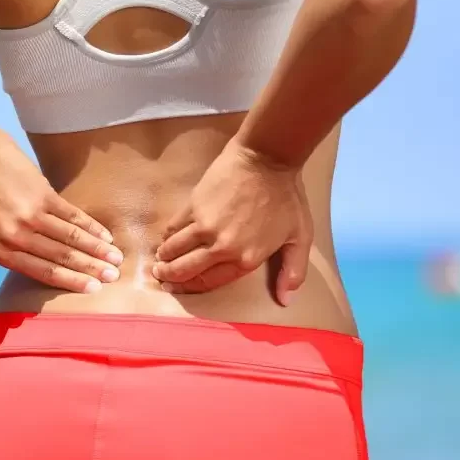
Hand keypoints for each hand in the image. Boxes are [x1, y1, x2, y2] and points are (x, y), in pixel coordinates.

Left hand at [0, 132, 122, 298]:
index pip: (42, 272)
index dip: (70, 282)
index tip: (92, 289)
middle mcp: (18, 236)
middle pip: (62, 257)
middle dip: (91, 269)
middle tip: (113, 278)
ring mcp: (33, 214)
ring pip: (72, 238)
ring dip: (97, 250)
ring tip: (116, 260)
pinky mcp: (44, 194)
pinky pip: (73, 215)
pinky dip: (91, 226)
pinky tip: (105, 235)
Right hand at [153, 141, 313, 305]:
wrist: (266, 158)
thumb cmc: (286, 197)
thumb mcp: (300, 237)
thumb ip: (294, 271)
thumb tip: (285, 301)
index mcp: (245, 259)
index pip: (209, 282)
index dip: (191, 288)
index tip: (179, 288)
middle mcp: (221, 247)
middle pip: (185, 269)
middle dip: (169, 276)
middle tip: (161, 276)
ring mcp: (204, 226)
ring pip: (174, 249)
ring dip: (164, 257)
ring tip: (159, 260)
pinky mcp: (193, 206)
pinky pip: (173, 227)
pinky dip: (167, 235)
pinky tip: (165, 238)